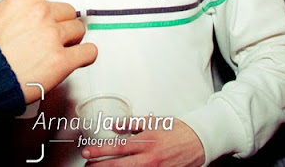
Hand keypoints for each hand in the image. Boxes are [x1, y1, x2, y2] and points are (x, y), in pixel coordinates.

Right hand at [0, 0, 97, 102]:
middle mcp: (41, 13)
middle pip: (68, 11)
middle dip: (60, 23)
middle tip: (46, 37)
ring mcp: (53, 36)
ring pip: (78, 30)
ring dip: (71, 40)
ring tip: (53, 52)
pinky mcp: (62, 60)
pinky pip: (88, 52)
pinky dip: (85, 56)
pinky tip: (74, 60)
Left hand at [82, 118, 204, 166]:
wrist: (198, 141)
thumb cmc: (176, 131)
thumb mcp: (152, 122)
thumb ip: (131, 124)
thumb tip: (114, 126)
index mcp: (146, 141)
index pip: (117, 147)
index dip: (99, 150)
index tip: (87, 152)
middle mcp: (149, 158)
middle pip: (119, 165)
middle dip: (100, 165)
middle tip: (87, 165)